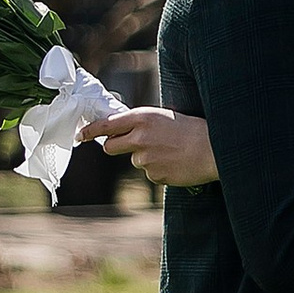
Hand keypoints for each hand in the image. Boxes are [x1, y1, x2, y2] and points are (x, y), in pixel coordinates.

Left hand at [97, 106, 217, 187]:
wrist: (212, 149)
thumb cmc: (190, 129)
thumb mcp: (162, 117)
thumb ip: (140, 123)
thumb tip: (122, 131)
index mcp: (141, 118)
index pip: (106, 125)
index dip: (90, 131)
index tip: (80, 135)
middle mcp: (139, 137)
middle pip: (110, 147)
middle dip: (116, 146)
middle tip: (135, 144)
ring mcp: (145, 159)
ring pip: (134, 161)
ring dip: (146, 158)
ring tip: (170, 151)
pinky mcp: (153, 175)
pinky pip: (149, 173)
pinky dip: (159, 169)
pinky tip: (175, 162)